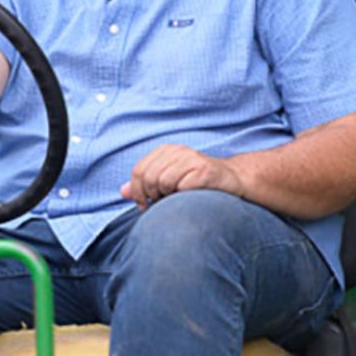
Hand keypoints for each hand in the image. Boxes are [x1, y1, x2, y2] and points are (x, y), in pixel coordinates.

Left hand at [120, 144, 246, 209]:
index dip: (138, 192)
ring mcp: (192, 159)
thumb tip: (123, 191)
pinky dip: (183, 197)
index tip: (145, 205)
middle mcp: (177, 151)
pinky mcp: (204, 170)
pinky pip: (182, 187)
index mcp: (165, 151)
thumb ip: (146, 185)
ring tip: (178, 198)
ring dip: (169, 197)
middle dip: (152, 196)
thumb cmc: (197, 183)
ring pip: (163, 182)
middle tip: (161, 204)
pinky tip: (191, 197)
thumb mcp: (168, 180)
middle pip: (149, 177)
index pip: (139, 170)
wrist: (232, 180)